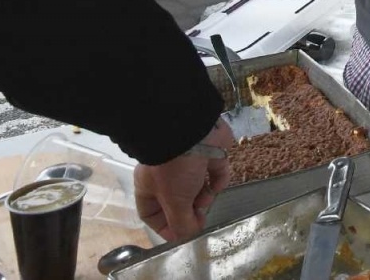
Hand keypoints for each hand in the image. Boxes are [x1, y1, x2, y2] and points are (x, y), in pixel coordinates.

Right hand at [134, 118, 233, 241]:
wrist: (193, 132)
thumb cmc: (175, 169)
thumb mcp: (174, 202)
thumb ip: (181, 223)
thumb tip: (188, 237)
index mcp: (150, 187)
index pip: (152, 214)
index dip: (165, 227)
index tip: (181, 237)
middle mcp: (169, 176)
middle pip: (178, 202)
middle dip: (189, 212)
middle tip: (199, 218)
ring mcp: (190, 164)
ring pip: (198, 188)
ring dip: (204, 196)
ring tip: (205, 197)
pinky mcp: (211, 153)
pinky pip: (217, 173)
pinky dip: (219, 179)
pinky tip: (217, 183)